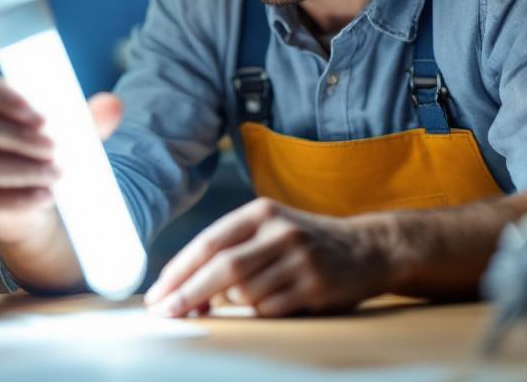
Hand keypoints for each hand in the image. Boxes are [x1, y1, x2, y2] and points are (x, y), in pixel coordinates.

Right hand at [0, 67, 120, 244]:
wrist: (34, 199)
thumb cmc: (42, 149)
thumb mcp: (65, 129)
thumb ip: (87, 116)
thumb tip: (114, 105)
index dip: (1, 97)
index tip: (40, 115)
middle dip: (19, 138)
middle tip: (55, 148)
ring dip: (21, 170)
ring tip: (56, 174)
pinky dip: (15, 200)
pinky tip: (45, 196)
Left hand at [143, 198, 391, 316]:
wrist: (368, 248)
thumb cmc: (304, 242)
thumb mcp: (269, 230)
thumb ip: (231, 250)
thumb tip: (182, 289)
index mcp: (261, 212)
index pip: (208, 242)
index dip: (179, 271)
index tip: (158, 294)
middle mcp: (280, 231)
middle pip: (222, 268)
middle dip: (188, 294)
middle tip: (166, 313)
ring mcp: (300, 258)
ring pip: (245, 294)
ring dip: (232, 304)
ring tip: (244, 297)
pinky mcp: (316, 286)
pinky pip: (270, 309)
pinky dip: (259, 313)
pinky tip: (271, 303)